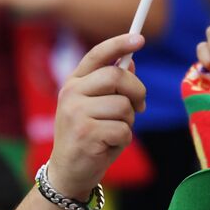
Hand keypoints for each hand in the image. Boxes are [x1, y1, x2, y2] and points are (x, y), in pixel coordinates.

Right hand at [46, 34, 146, 198]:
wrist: (68, 171)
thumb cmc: (88, 135)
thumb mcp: (96, 107)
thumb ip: (111, 86)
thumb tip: (130, 62)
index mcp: (73, 82)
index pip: (97, 55)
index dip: (119, 44)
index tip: (140, 38)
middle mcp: (71, 94)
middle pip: (116, 76)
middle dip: (137, 91)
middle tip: (141, 106)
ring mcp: (76, 114)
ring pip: (123, 106)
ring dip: (129, 121)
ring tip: (115, 131)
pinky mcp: (86, 135)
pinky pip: (123, 130)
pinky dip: (124, 139)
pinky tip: (109, 145)